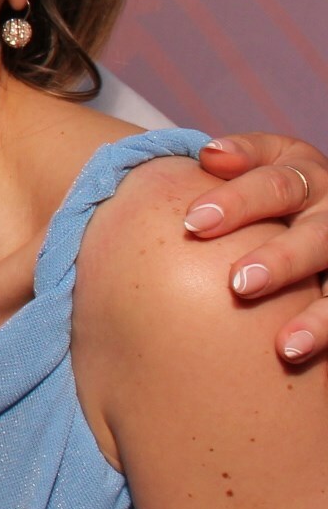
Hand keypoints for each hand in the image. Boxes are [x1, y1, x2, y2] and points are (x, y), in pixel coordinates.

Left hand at [189, 131, 327, 361]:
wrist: (303, 209)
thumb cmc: (260, 188)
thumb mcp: (259, 162)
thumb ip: (238, 159)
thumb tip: (208, 155)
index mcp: (304, 170)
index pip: (274, 181)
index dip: (236, 200)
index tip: (193, 222)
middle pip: (316, 234)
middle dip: (280, 260)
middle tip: (239, 284)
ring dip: (317, 316)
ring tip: (285, 346)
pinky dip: (325, 331)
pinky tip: (297, 353)